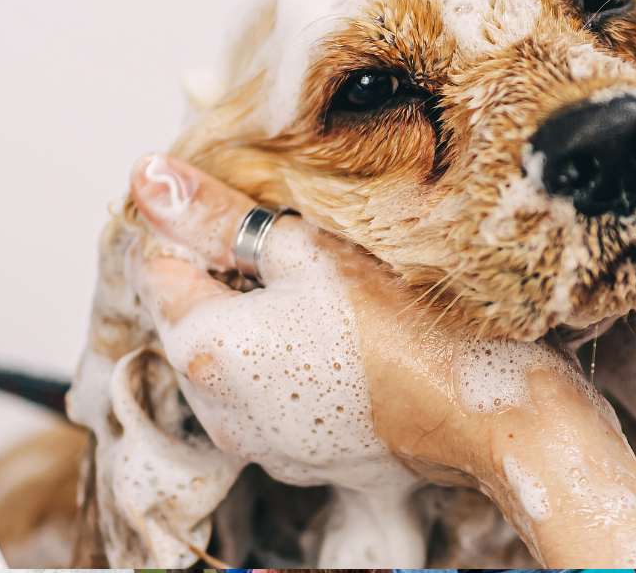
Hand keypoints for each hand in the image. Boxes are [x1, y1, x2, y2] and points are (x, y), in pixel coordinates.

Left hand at [128, 154, 635, 566]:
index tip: (258, 213)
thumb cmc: (407, 327)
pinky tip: (353, 340)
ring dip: (270, 319)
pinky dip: (298, 363)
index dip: (203, 226)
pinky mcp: (303, 458)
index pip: (160, 266)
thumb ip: (218, 215)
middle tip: (307, 247)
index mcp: (206, 350)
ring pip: (240, 356)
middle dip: (239, 275)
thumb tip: (150, 178)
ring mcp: (261, 442)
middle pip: (201, 315)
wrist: (485, 414)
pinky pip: (277, 396)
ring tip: (336, 293)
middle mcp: (218, 409)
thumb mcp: (308, 248)